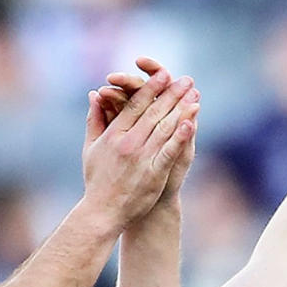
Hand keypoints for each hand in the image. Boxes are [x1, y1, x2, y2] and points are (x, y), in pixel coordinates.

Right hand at [82, 66, 198, 227]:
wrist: (103, 212)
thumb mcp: (91, 147)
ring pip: (164, 128)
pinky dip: (180, 136)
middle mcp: (128, 143)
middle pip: (153, 112)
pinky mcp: (153, 172)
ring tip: (195, 96)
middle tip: (186, 79)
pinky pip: (169, 151)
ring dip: (181, 110)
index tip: (164, 75)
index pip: (135, 105)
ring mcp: (141, 157)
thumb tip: (94, 93)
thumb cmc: (97, 179)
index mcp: (113, 135)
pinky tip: (191, 122)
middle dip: (172, 94)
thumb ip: (95, 118)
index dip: (151, 88)